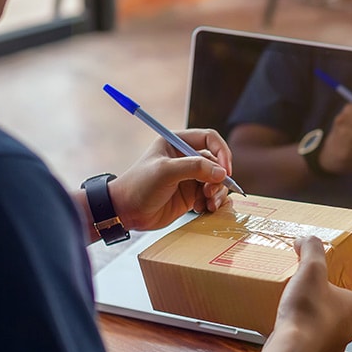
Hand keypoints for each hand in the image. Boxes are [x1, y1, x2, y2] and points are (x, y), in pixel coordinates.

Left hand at [108, 128, 233, 230]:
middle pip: (216, 163)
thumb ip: (195, 168)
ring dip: (217, 193)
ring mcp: (189, 177)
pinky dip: (212, 203)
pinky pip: (211, 195)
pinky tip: (202, 209)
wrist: (126, 212)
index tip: (225, 170)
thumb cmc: (139, 186)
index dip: (221, 152)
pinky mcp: (191, 194)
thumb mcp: (166, 172)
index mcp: (177, 143)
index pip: (209, 139)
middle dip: (218, 178)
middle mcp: (185, 158)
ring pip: (217, 181)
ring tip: (208, 204)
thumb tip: (222, 173)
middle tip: (210, 192)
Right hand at [269, 236, 351, 351]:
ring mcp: (332, 348)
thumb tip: (307, 239)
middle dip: (330, 307)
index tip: (339, 286)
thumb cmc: (307, 312)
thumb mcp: (310, 270)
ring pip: (328, 333)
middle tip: (313, 296)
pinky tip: (288, 330)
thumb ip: (312, 250)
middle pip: (345, 316)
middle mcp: (347, 330)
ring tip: (298, 313)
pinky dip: (303, 339)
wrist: (291, 351)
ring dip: (317, 324)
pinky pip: (312, 347)